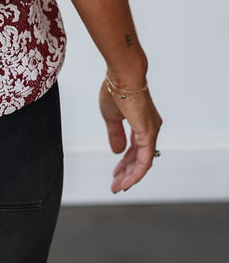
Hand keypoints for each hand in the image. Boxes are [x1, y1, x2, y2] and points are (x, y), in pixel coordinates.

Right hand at [99, 78, 162, 192]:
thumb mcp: (111, 117)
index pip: (134, 149)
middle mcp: (149, 128)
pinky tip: (127, 181)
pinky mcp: (148, 134)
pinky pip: (144, 160)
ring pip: (143, 162)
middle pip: (139, 157)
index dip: (124, 163)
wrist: (122, 75)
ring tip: (118, 186)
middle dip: (126, 172)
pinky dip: (136, 172)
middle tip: (116, 184)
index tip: (115, 173)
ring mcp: (151, 132)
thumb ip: (115, 134)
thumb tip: (117, 151)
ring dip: (130, 175)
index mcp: (140, 123)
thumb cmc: (115, 89)